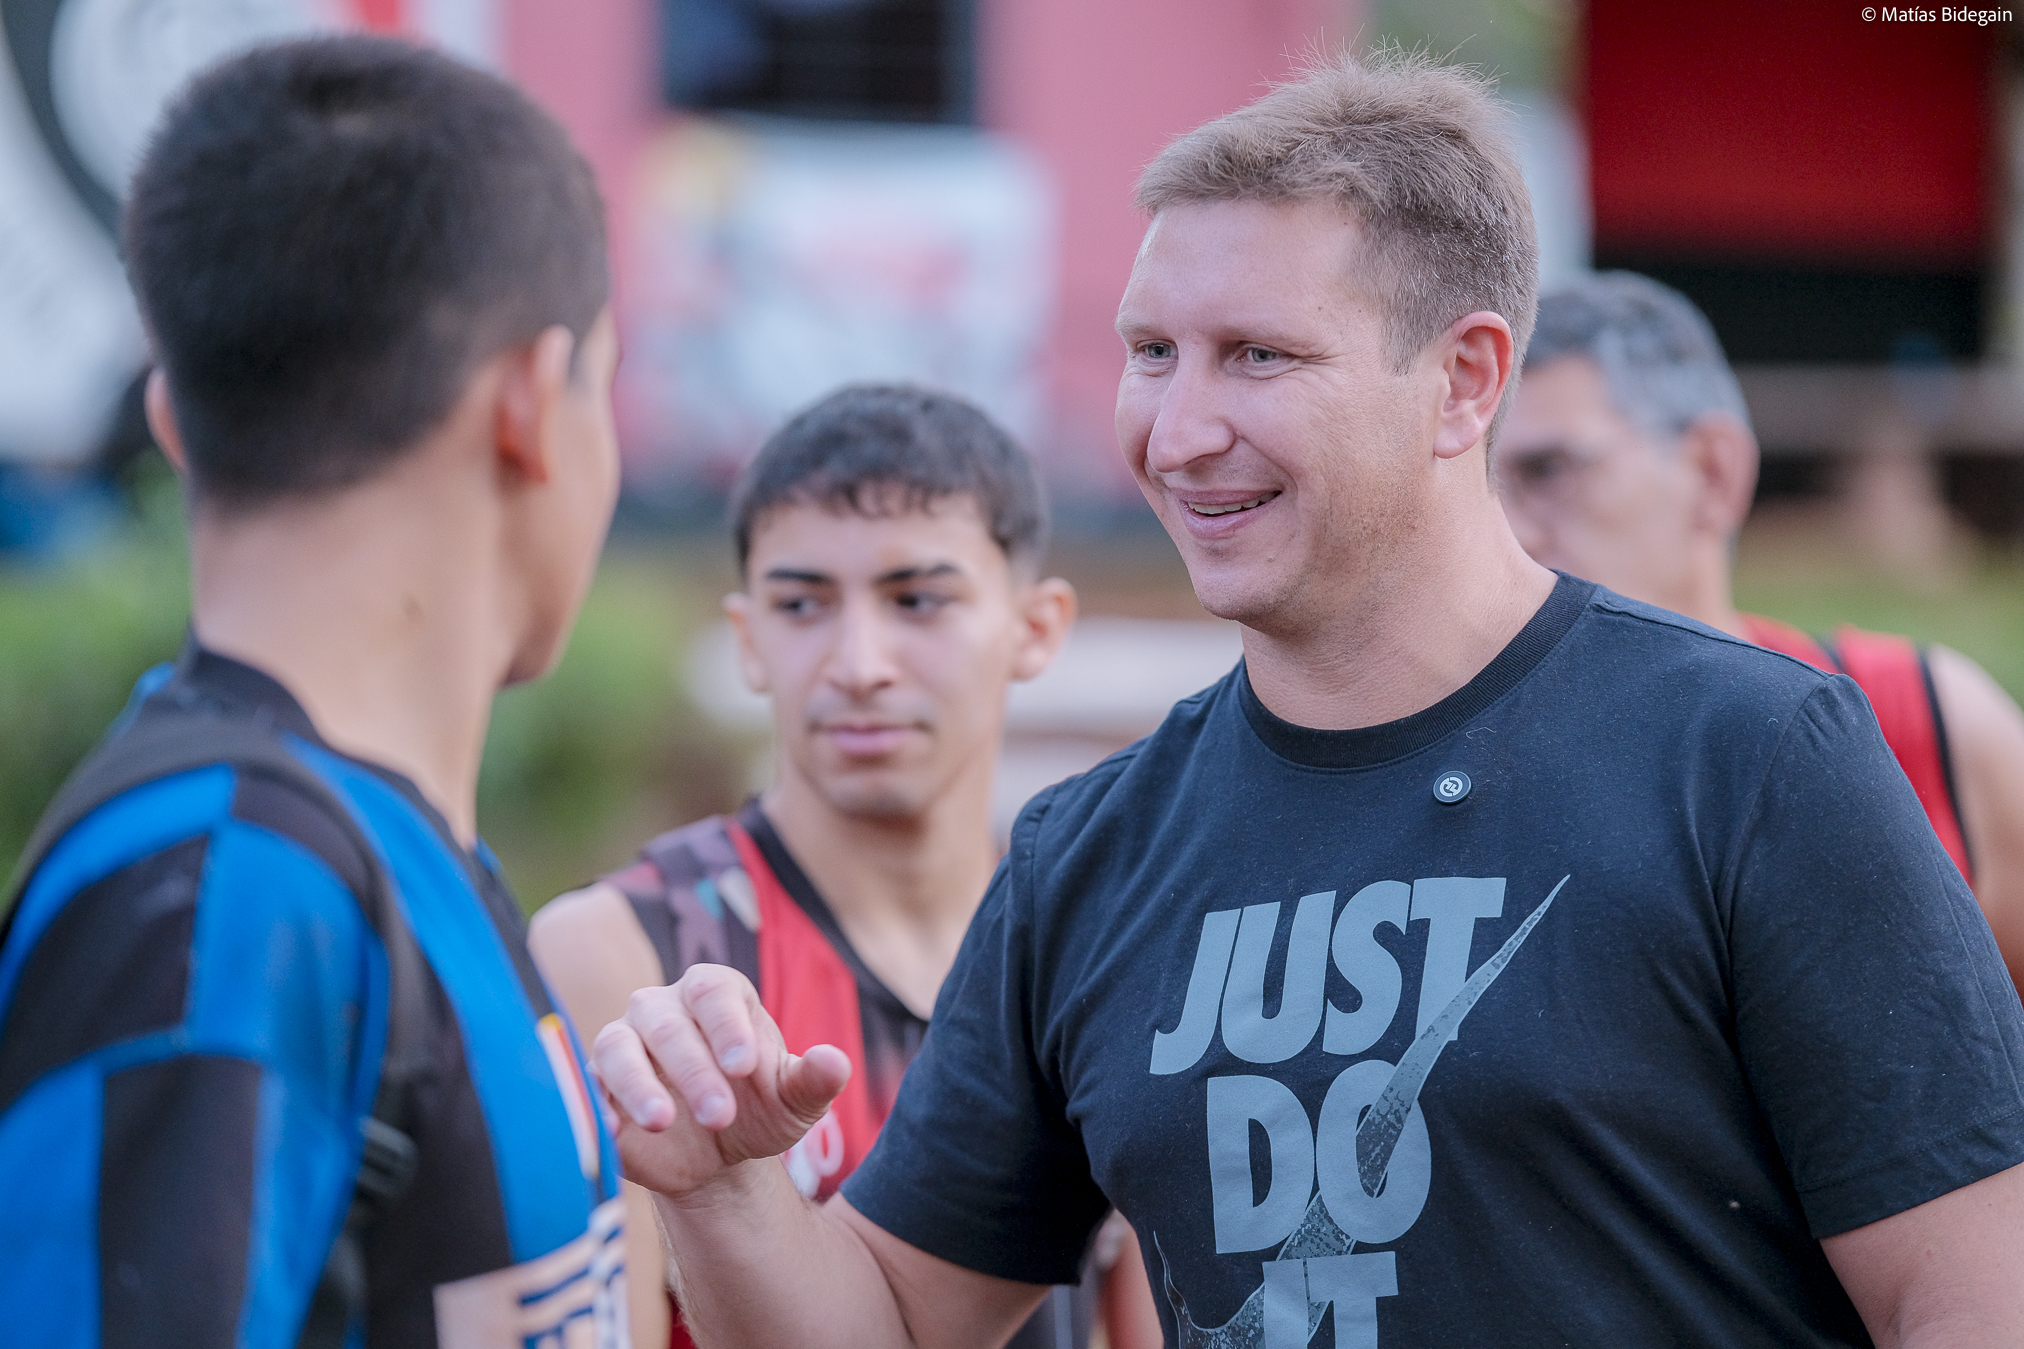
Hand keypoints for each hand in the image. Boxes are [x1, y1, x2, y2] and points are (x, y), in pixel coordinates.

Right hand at [590, 963, 851, 1197]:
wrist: (719, 1152)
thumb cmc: (760, 1109)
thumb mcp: (794, 1101)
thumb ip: (814, 1080)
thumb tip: (836, 1062)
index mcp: (715, 994)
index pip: (712, 992)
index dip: (727, 1025)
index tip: (746, 1066)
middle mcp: (663, 1009)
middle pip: (667, 1025)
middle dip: (693, 1070)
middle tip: (720, 1116)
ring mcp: (624, 1044)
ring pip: (617, 1047)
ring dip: (638, 1084)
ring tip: (662, 1122)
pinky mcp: (598, 1086)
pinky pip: (589, 1088)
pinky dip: (599, 1107)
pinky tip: (617, 1133)